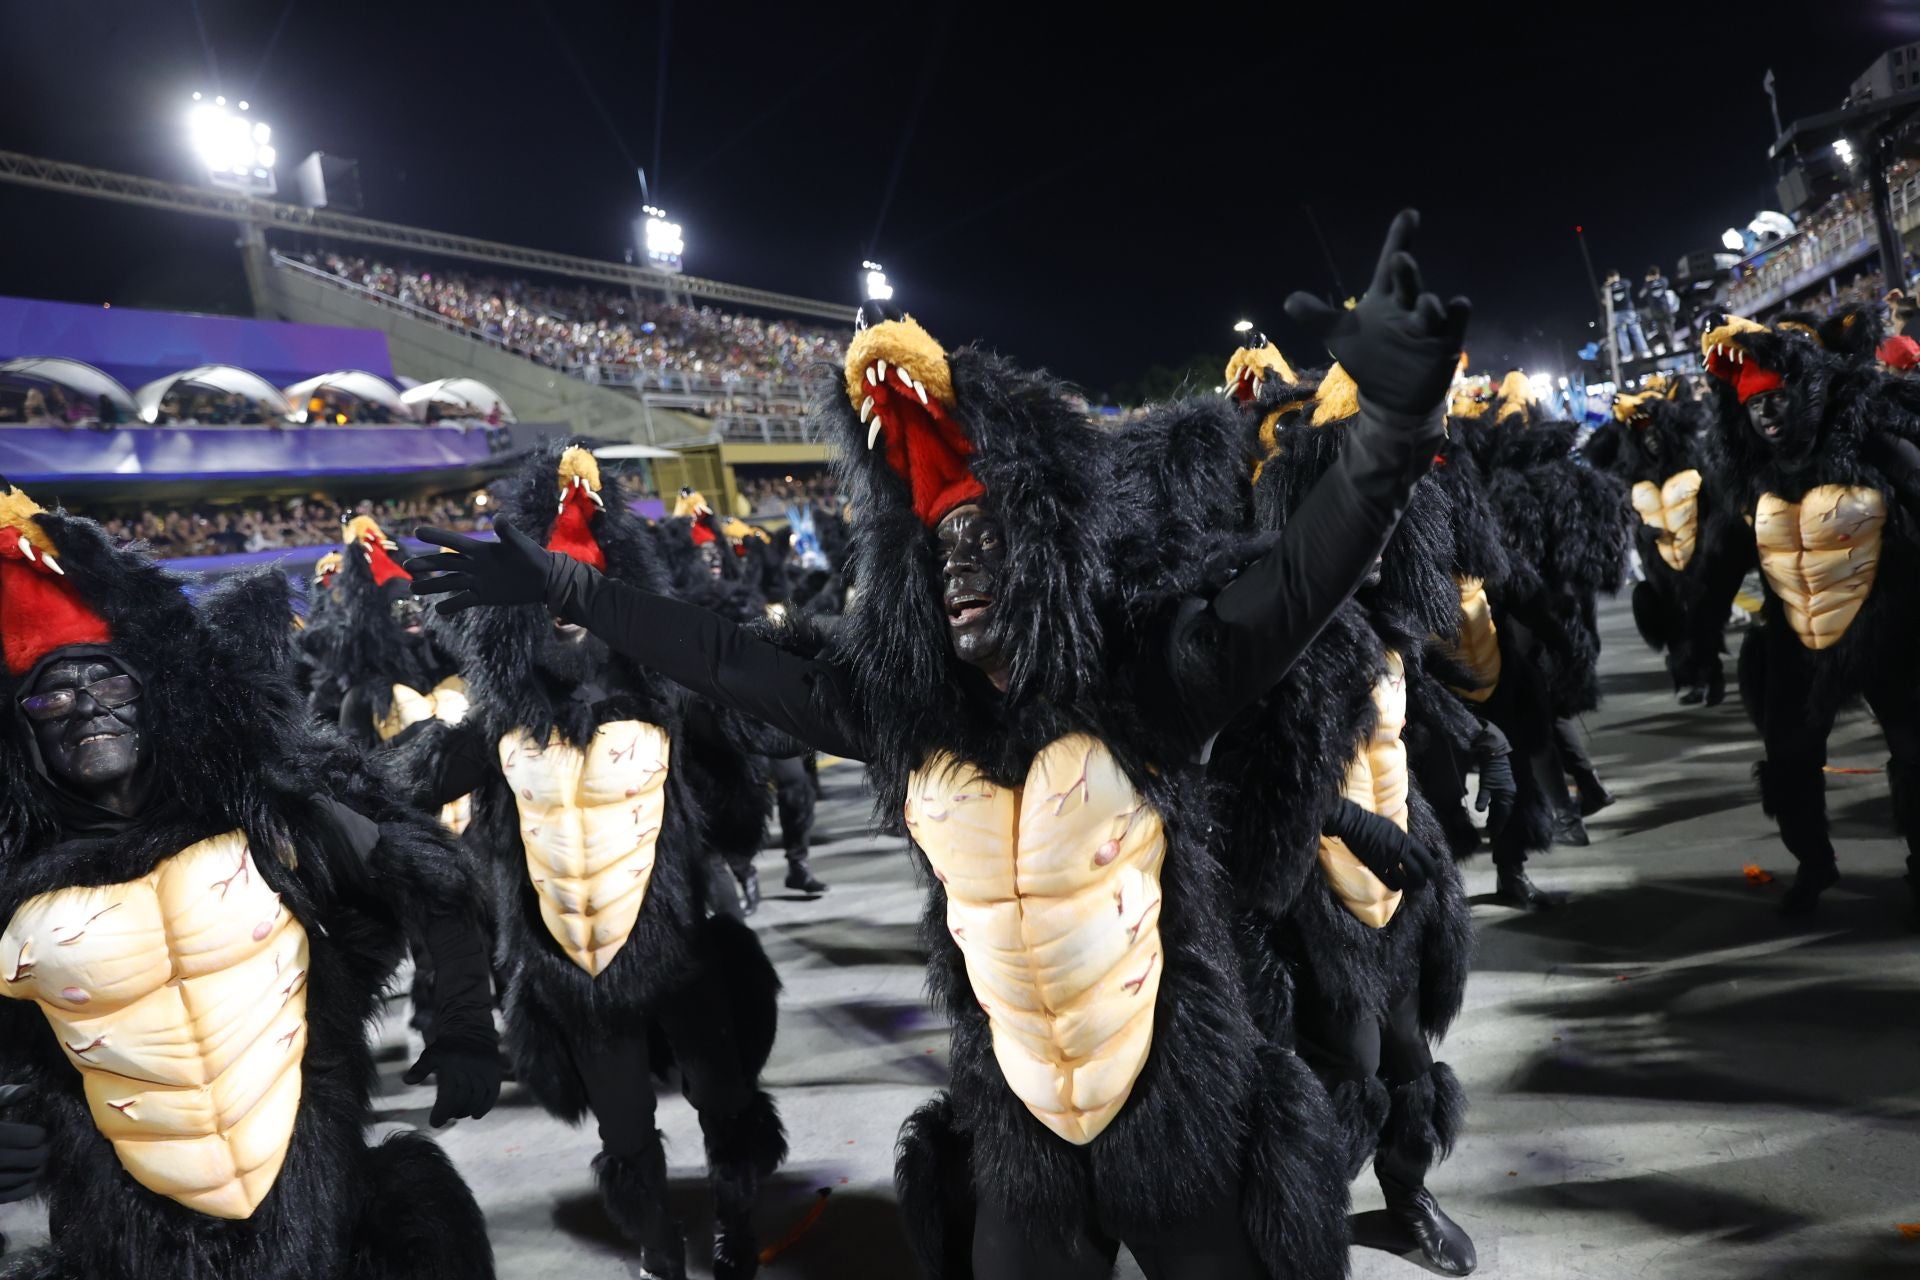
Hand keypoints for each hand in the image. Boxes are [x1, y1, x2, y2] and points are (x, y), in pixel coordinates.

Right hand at [0, 1085, 47, 1205]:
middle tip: (43, 1149)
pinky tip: (28, 1180)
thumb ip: (4, 1096)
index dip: (37, 1135)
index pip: (30, 1137)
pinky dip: (24, 1189)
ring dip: (35, 1171)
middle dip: (41, 1153)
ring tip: (37, 1164)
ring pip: (23, 1178)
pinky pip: (11, 1196)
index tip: (38, 1133)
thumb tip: (29, 1089)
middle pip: (32, 1158)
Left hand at [403, 1040, 501, 1127]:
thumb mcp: (430, 1054)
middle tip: (447, 1117)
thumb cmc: (447, 1047)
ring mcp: (484, 1068)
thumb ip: (420, 1069)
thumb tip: (407, 1080)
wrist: (471, 1030)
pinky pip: (492, 1093)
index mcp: (452, 1063)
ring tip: (459, 1114)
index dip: (441, 1112)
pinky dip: (485, 1106)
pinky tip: (476, 1115)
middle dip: (453, 1112)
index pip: (448, 1095)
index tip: (435, 1123)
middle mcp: (469, 1066)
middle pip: (462, 1098)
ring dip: (467, 1110)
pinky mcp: (494, 1071)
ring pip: (477, 1097)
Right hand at [405, 521, 555, 615]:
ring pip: (450, 582)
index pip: (455, 542)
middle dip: (427, 564)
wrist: (543, 578)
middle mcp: (475, 564)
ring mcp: (478, 581)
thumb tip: (499, 518)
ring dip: (432, 585)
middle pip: (446, 563)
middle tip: (407, 567)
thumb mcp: (520, 544)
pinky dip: (451, 605)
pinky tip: (437, 609)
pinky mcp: (483, 596)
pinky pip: (463, 601)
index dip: (437, 536)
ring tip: (413, 589)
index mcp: (481, 549)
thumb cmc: (533, 556)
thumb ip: (508, 532)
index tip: (417, 531)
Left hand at [1284, 209, 1470, 416]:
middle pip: (1408, 285)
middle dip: (1406, 273)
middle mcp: (1408, 307)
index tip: (1409, 214)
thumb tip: (1290, 301)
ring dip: (1429, 305)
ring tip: (1426, 301)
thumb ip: (1317, 317)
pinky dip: (1458, 318)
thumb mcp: (1340, 336)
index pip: (1390, 264)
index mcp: (1386, 297)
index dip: (1400, 238)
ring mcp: (1428, 327)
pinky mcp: (1444, 347)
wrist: (1391, 395)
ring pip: (1431, 311)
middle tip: (1401, 258)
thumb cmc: (1370, 357)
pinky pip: (1455, 329)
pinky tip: (1459, 305)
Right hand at [1326, 801, 1435, 890]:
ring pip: (1404, 880)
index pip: (1426, 858)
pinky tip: (1396, 887)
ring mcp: (1387, 859)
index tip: (1433, 874)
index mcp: (1405, 840)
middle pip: (1417, 872)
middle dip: (1422, 881)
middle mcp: (1399, 851)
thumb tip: (1412, 850)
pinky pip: (1388, 881)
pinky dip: (1395, 887)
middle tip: (1422, 885)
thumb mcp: (1394, 828)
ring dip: (1410, 887)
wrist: (1353, 823)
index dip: (1432, 869)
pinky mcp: (1375, 866)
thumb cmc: (1372, 823)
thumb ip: (1404, 840)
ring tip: (1411, 889)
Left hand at [1474, 746, 1515, 837]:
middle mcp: (1510, 796)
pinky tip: (1491, 811)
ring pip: (1503, 808)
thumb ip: (1483, 798)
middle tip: (1491, 832)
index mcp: (1508, 797)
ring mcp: (1508, 792)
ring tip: (1491, 825)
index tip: (1494, 835)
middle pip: (1504, 813)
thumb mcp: (1485, 785)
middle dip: (1498, 823)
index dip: (1499, 825)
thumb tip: (1480, 811)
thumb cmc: (1490, 771)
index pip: (1504, 816)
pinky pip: (1501, 802)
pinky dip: (1496, 808)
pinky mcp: (1504, 788)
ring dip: (1497, 816)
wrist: (1495, 755)